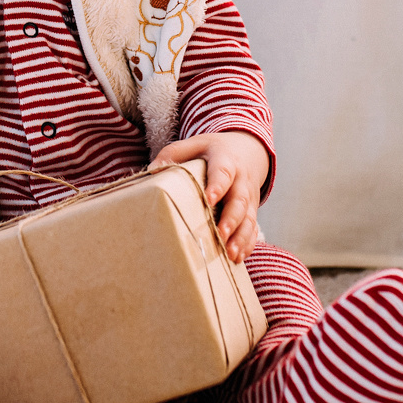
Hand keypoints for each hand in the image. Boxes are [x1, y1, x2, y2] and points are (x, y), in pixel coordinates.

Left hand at [155, 131, 267, 261]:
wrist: (245, 150)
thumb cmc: (211, 151)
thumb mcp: (192, 145)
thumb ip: (172, 155)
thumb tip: (150, 172)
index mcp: (225, 160)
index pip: (223, 172)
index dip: (217, 186)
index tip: (209, 199)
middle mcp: (241, 180)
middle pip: (239, 200)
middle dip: (231, 219)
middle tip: (221, 235)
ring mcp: (249, 197)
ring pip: (248, 218)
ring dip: (241, 237)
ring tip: (230, 254)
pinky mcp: (252, 210)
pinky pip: (253, 228)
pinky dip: (248, 243)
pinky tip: (237, 258)